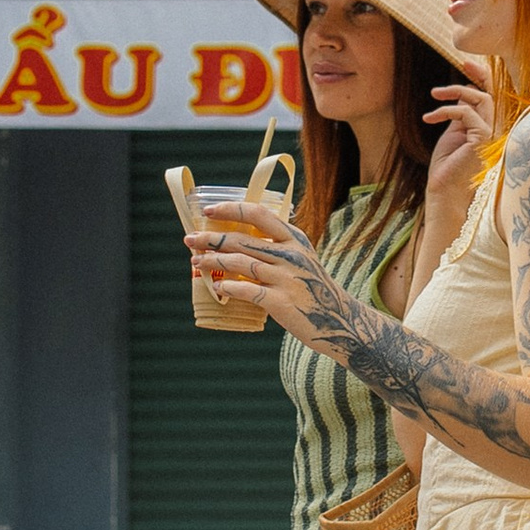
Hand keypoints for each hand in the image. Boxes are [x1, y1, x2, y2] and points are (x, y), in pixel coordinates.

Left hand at [186, 193, 333, 342]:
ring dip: (213, 261)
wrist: (339, 320)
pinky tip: (216, 287)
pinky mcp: (282, 302)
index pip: (258, 214)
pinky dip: (228, 287)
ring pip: (241, 263)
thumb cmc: (312, 289)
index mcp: (295, 239)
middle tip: (190, 240)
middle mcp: (292, 255)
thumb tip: (234, 241)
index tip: (209, 210)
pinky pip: (247, 290)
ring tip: (196, 262)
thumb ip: (276, 247)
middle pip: (242, 239)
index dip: (231, 209)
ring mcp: (287, 278)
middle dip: (211, 238)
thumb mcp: (301, 259)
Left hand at [422, 67, 493, 223]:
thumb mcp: (454, 134)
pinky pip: (467, 113)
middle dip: (476, 75)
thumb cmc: (448, 169)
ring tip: (434, 95)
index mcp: (490, 129)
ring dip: (455, 91)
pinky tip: (429, 118)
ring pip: (481, 99)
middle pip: (491, 94)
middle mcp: (497, 131)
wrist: (445, 195)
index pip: (492, 98)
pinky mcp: (485, 139)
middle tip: (460, 62)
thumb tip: (462, 92)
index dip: (483, 78)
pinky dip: (447, 110)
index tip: (466, 63)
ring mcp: (493, 135)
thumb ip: (461, 113)